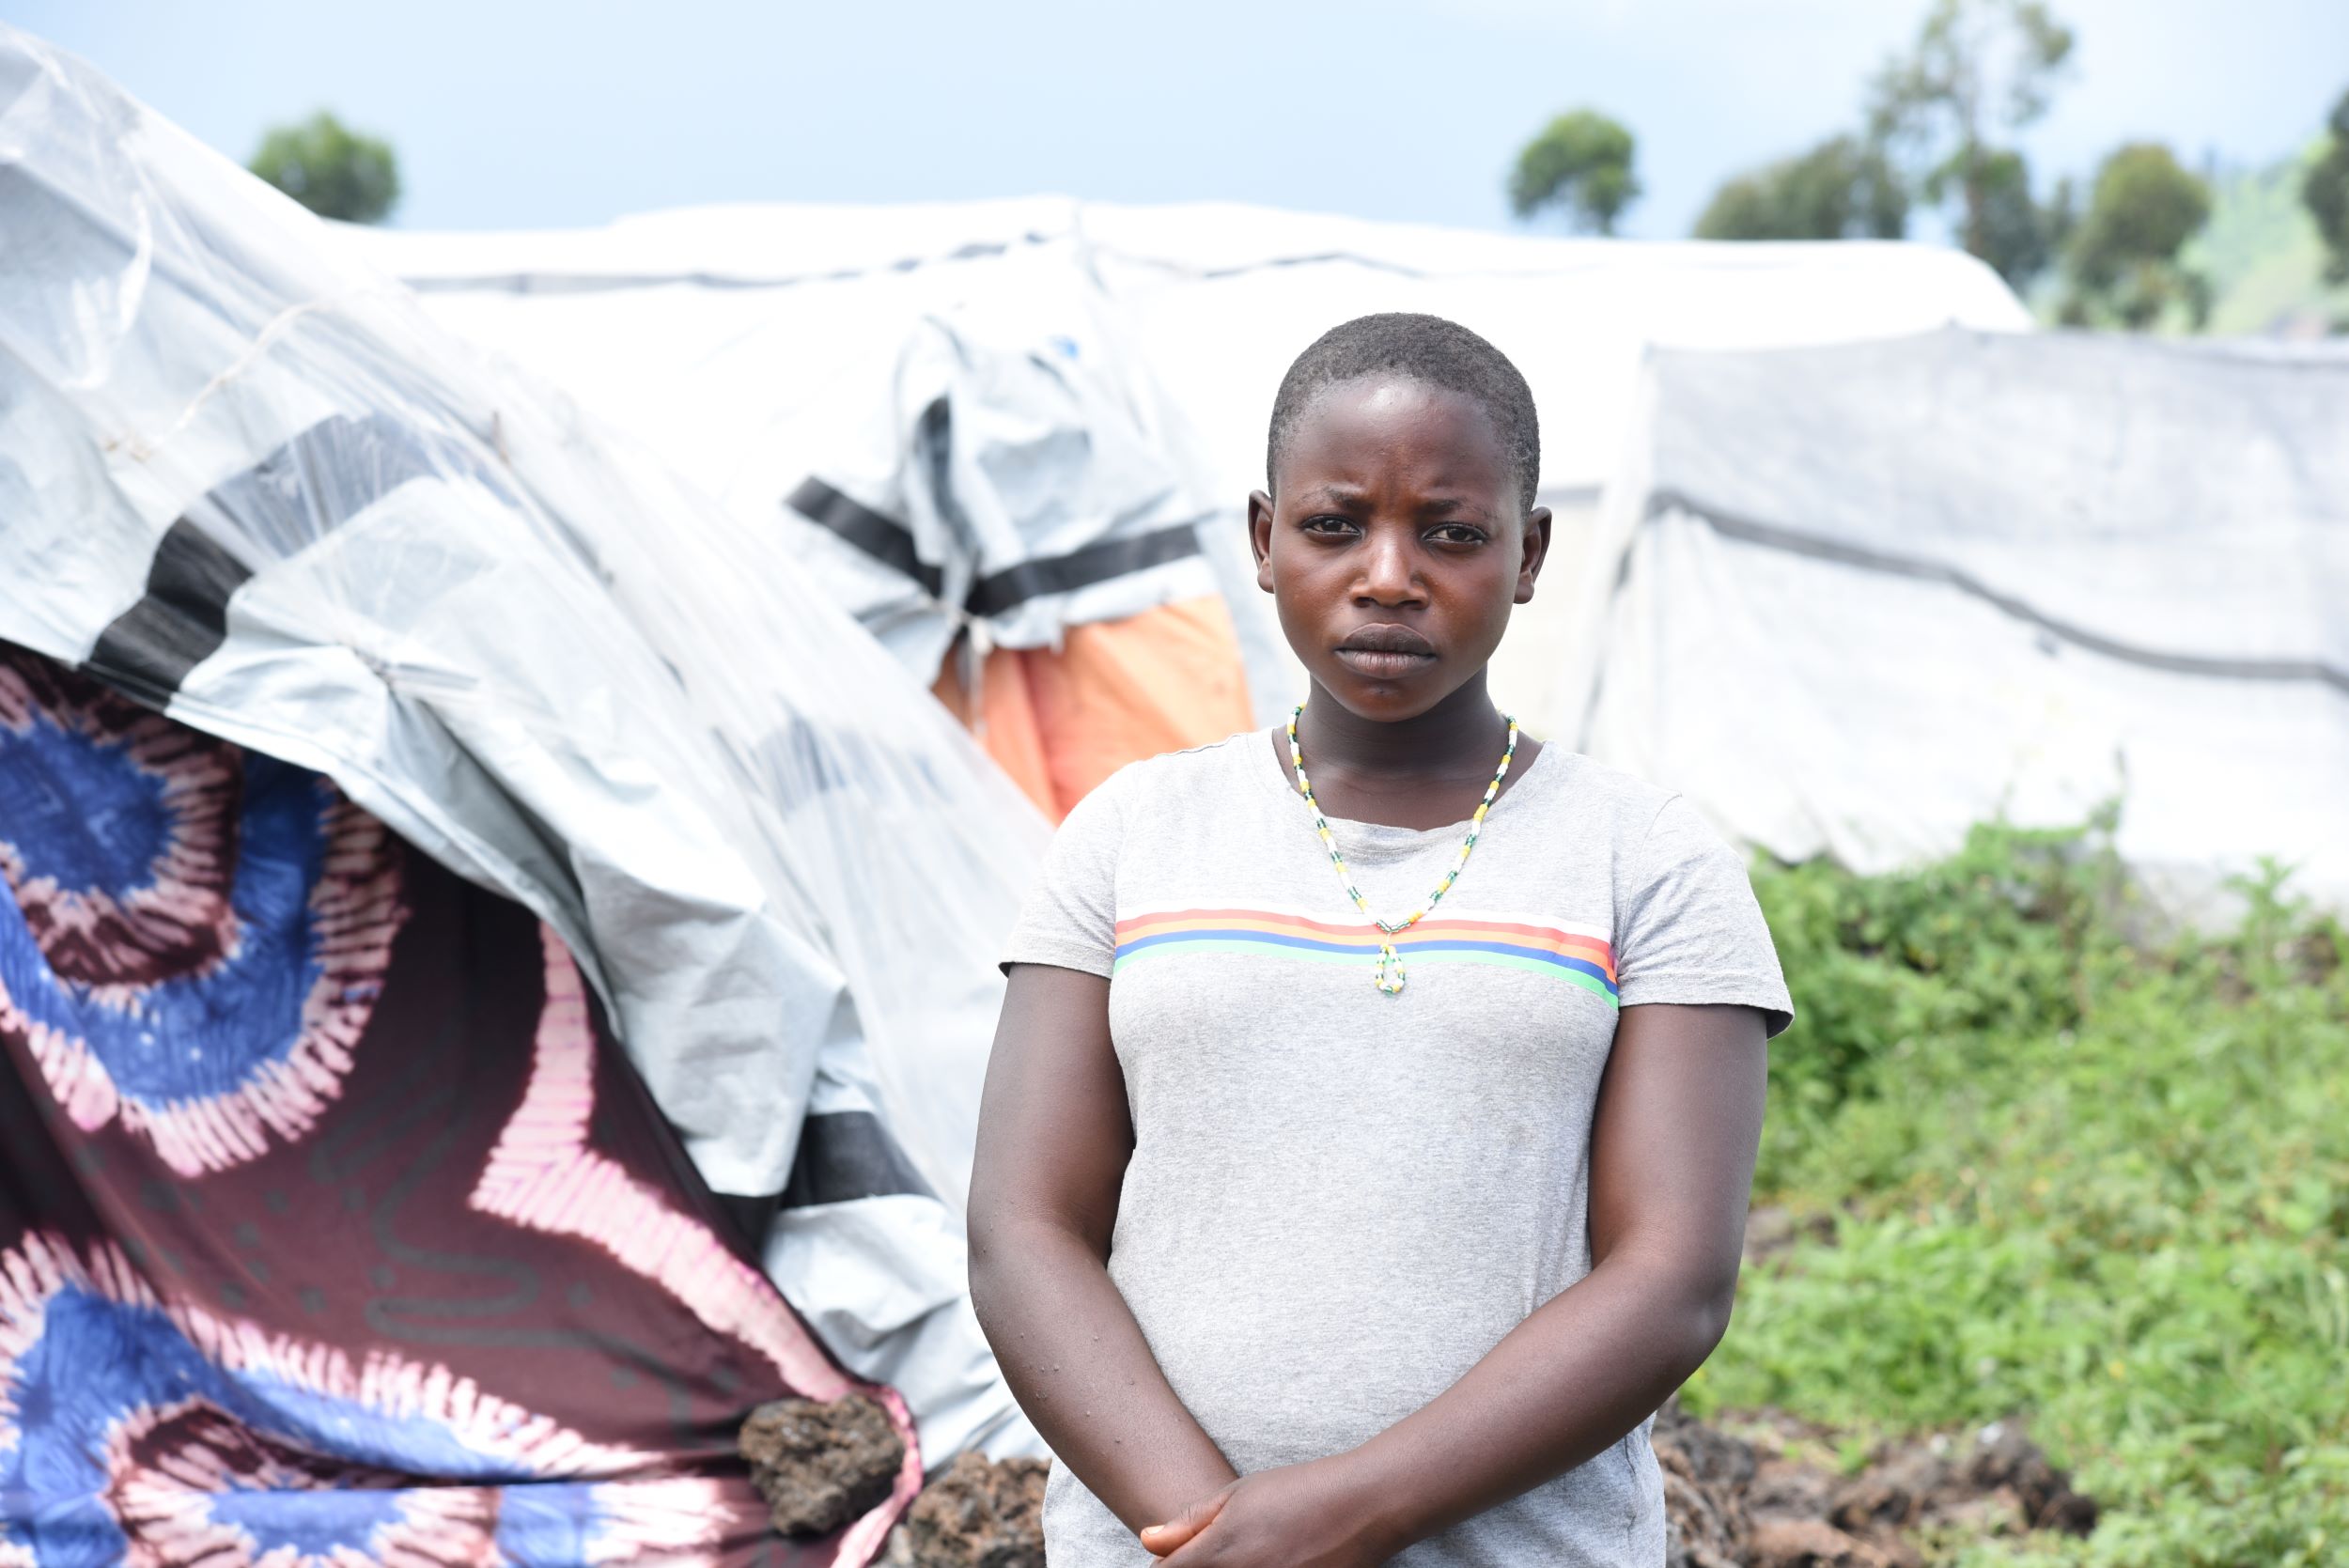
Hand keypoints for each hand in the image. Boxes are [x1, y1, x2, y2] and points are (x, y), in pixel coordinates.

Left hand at [1139, 1456, 1400, 1567]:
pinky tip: (1274, 1564)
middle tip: (1216, 1556)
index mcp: (1219, 1555)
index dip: (1166, 1567)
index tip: (1176, 1560)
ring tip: (1250, 1555)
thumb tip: (1146, 1541)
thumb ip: (1190, 1524)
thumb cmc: (1300, 1492)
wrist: (1366, 1507)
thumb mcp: (1239, 1496)